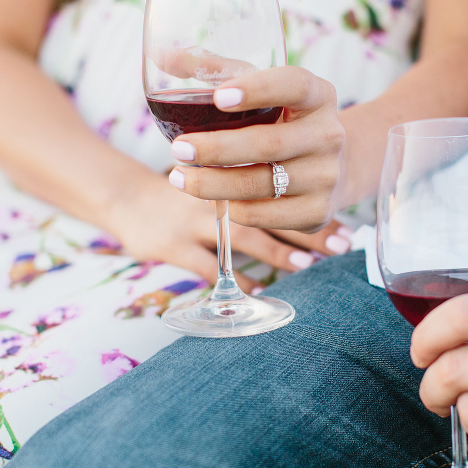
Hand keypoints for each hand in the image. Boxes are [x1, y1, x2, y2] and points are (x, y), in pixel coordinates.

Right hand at [103, 170, 350, 291]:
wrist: (122, 199)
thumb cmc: (180, 191)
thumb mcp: (213, 177)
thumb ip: (249, 183)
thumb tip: (300, 198)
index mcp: (227, 172)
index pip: (278, 184)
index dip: (313, 205)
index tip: (344, 225)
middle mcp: (215, 194)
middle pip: (270, 210)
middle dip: (307, 231)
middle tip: (340, 245)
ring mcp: (193, 221)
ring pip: (244, 236)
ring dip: (279, 252)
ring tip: (308, 266)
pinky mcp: (173, 246)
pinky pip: (211, 267)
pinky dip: (237, 282)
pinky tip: (260, 294)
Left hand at [166, 67, 345, 231]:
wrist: (333, 169)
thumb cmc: (283, 122)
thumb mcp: (264, 92)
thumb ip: (217, 71)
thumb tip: (162, 55)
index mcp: (318, 96)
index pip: (293, 85)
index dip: (257, 90)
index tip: (218, 97)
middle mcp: (329, 135)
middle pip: (269, 144)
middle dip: (217, 149)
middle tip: (178, 149)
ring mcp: (326, 176)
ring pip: (261, 184)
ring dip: (213, 184)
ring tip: (179, 177)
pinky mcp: (317, 211)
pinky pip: (264, 214)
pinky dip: (232, 208)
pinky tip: (213, 199)